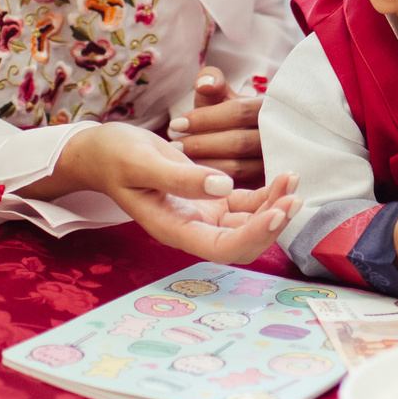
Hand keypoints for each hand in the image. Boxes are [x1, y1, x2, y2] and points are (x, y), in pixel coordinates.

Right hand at [41, 123, 298, 263]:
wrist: (102, 150)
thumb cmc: (115, 157)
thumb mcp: (141, 163)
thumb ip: (180, 177)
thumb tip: (222, 186)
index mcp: (173, 229)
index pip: (221, 248)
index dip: (254, 236)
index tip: (278, 211)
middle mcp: (193, 229)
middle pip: (242, 243)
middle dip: (272, 224)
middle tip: (294, 196)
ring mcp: (205, 216)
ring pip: (250, 223)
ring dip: (275, 207)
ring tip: (293, 178)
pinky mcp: (212, 200)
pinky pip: (247, 204)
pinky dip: (267, 194)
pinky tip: (283, 176)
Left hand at [169, 66, 264, 185]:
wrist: (247, 140)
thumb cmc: (227, 117)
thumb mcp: (221, 96)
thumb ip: (211, 82)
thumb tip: (205, 84)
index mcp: (268, 108)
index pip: (238, 112)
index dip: (204, 118)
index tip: (175, 124)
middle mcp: (278, 136)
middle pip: (239, 142)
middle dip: (202, 144)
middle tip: (174, 146)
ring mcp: (274, 162)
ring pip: (238, 168)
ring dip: (205, 165)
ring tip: (179, 161)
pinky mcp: (265, 184)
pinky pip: (238, 187)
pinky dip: (213, 182)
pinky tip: (193, 178)